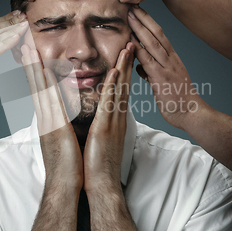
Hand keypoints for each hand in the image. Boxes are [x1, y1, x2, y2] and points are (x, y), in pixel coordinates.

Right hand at [21, 45, 82, 191]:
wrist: (65, 188)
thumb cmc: (68, 166)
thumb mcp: (64, 140)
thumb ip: (62, 125)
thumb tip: (64, 117)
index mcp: (48, 121)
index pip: (40, 90)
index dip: (34, 72)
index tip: (31, 55)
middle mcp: (45, 118)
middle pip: (35, 85)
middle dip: (29, 63)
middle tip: (23, 43)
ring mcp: (48, 123)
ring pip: (39, 89)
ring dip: (34, 67)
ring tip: (27, 48)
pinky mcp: (55, 129)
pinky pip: (51, 102)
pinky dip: (47, 85)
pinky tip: (45, 70)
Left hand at [83, 43, 133, 193]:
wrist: (102, 186)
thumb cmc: (99, 166)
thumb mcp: (101, 141)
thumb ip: (103, 126)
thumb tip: (100, 117)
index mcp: (115, 121)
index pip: (120, 92)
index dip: (124, 73)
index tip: (125, 58)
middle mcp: (117, 118)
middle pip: (124, 86)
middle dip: (128, 64)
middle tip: (131, 44)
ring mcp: (113, 122)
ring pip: (119, 89)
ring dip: (123, 68)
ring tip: (127, 49)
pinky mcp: (105, 128)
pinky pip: (110, 103)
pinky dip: (112, 86)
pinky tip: (115, 72)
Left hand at [128, 7, 206, 128]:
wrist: (193, 114)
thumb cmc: (179, 101)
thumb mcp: (165, 83)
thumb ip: (152, 74)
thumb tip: (141, 69)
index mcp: (172, 60)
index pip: (160, 36)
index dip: (149, 23)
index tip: (139, 12)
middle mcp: (171, 60)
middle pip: (157, 34)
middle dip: (144, 18)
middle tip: (132, 5)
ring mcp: (167, 68)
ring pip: (153, 43)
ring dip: (140, 28)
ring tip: (130, 15)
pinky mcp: (162, 78)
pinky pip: (148, 61)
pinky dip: (139, 50)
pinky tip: (130, 42)